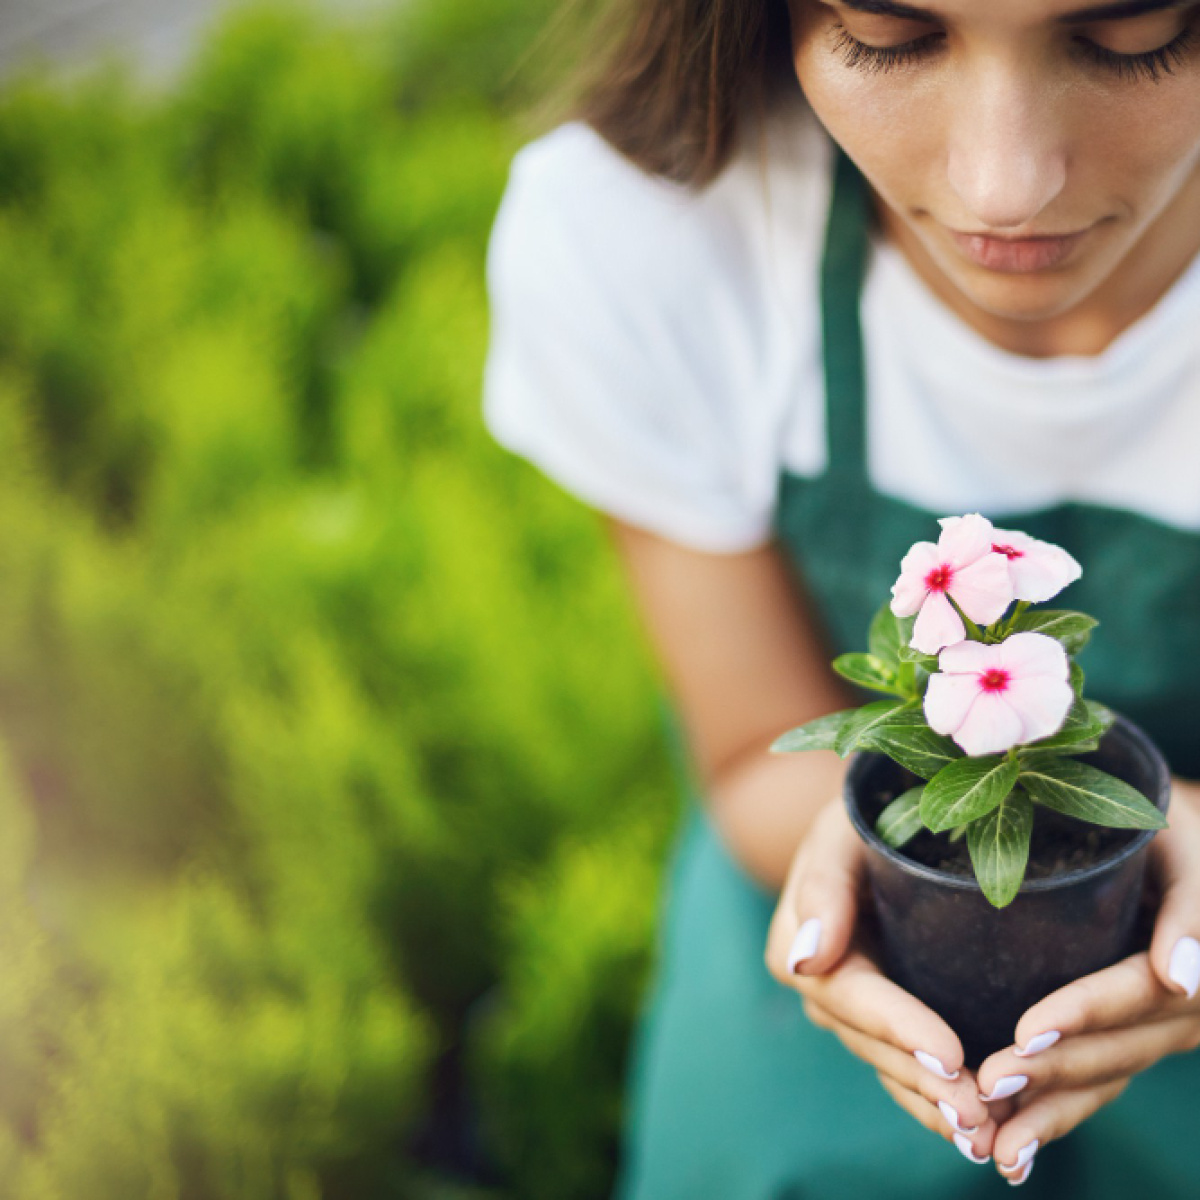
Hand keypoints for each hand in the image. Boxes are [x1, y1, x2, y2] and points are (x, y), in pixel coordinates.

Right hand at [765, 796, 1012, 1161]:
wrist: (880, 818)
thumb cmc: (863, 814)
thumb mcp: (838, 833)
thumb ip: (820, 886)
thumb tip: (802, 962)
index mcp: (797, 947)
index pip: (851, 996)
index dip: (899, 1028)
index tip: (951, 1055)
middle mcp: (822, 988)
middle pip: (873, 1044)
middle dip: (925, 1082)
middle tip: (982, 1116)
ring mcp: (855, 1010)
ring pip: (893, 1067)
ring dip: (937, 1105)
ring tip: (989, 1137)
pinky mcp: (889, 1019)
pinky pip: (909, 1069)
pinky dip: (941, 1102)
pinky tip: (985, 1131)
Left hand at [976, 778, 1199, 1185]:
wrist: (1179, 842)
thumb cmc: (1170, 823)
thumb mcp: (1188, 847)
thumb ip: (1195, 907)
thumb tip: (1185, 976)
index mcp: (1194, 961)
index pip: (1138, 993)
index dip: (1084, 1014)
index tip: (1024, 1033)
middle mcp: (1183, 1007)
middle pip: (1117, 1050)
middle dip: (1052, 1075)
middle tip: (984, 1091)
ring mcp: (1158, 1027)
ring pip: (1104, 1079)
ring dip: (1049, 1114)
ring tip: (993, 1145)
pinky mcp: (1130, 1034)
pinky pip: (1099, 1080)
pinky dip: (1058, 1114)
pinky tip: (1013, 1145)